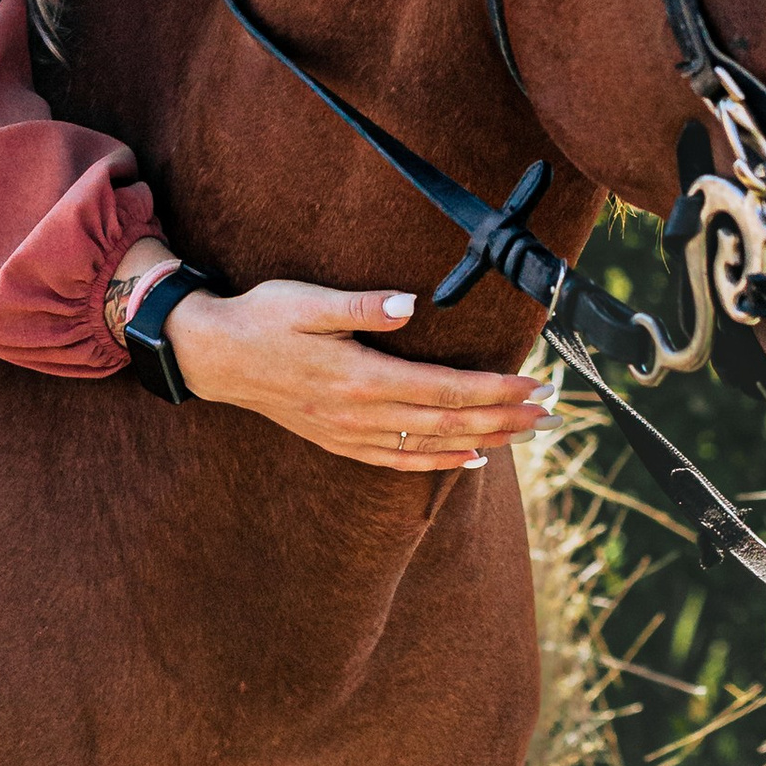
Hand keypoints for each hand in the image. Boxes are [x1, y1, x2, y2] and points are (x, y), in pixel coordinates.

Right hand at [161, 279, 554, 469]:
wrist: (216, 357)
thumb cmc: (264, 318)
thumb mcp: (309, 301)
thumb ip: (362, 306)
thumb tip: (410, 306)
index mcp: (360, 377)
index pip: (443, 388)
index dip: (492, 389)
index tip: (531, 383)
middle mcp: (361, 414)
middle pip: (447, 423)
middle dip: (503, 418)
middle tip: (549, 413)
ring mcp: (350, 434)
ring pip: (430, 446)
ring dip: (483, 441)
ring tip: (524, 435)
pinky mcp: (341, 441)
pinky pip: (400, 462)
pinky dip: (440, 465)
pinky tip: (469, 461)